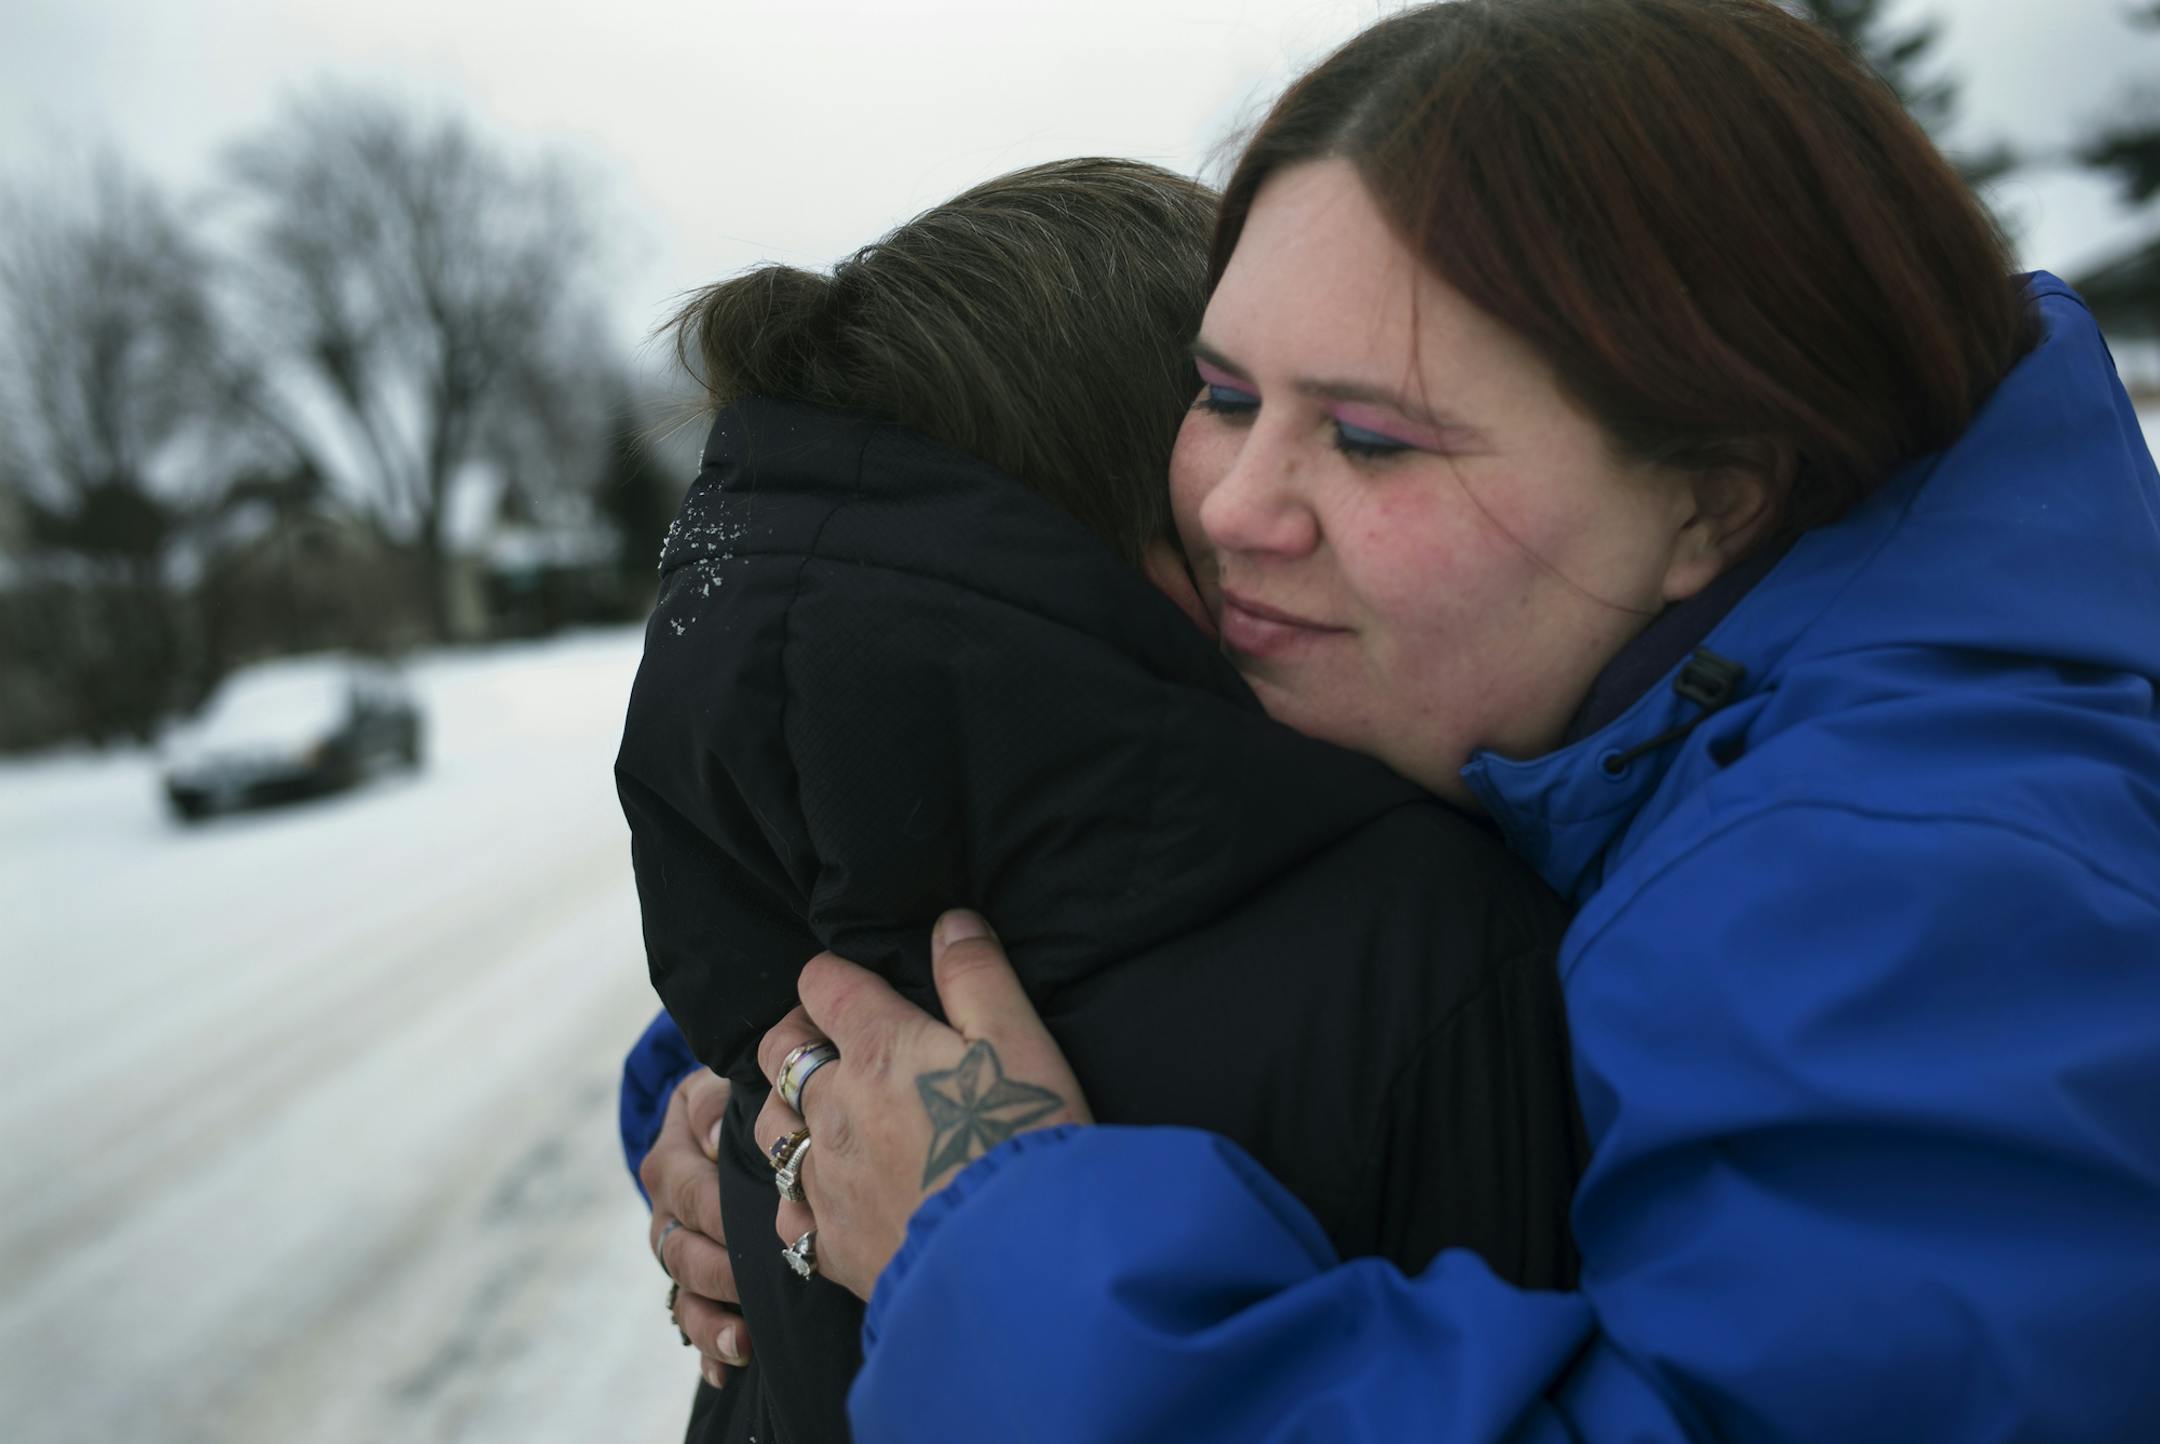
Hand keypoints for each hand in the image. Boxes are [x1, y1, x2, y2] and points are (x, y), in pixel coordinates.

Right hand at [641, 1067, 751, 1387]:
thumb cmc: (739, 1098)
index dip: (719, 1209)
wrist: (735, 1120)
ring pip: (683, 1295)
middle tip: (761, 1281)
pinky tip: (727, 1370)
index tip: (763, 1216)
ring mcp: (680, 1249)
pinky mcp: (697, 1281)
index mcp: (671, 1160)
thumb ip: (714, 1104)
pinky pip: (691, 1322)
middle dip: (721, 1272)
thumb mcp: (720, 1084)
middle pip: (682, 1252)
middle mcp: (668, 1210)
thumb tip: (712, 1141)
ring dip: (711, 1322)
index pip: (689, 1192)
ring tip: (744, 1341)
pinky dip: (707, 1349)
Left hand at [753, 909, 1091, 1299]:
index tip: (852, 988)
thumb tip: (950, 921)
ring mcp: (825, 1182)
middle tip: (834, 1047)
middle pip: (779, 1054)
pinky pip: (786, 1213)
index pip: (821, 984)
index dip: (832, 978)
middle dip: (798, 1039)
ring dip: (792, 1115)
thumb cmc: (1026, 1141)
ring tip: (829, 1119)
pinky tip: (830, 1199)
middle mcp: (834, 1110)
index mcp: (879, 1050)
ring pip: (772, 1131)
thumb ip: (978, 976)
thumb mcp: (1019, 1042)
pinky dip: (800, 1198)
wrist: (1020, 1264)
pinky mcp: (830, 1247)